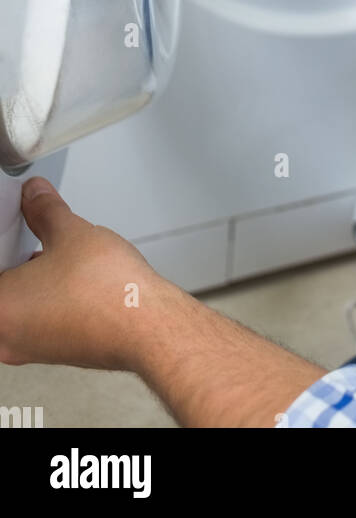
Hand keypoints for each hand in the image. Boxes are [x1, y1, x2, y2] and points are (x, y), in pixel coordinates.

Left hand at [0, 177, 175, 371]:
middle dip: (16, 259)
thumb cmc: (108, 292)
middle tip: (33, 233)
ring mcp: (32, 348)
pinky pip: (40, 318)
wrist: (148, 326)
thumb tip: (33, 196)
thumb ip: (44, 210)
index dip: (5, 242)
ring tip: (58, 252)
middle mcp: (7, 337)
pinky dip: (49, 296)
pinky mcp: (57, 351)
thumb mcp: (70, 232)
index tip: (16, 226)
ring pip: (20, 306)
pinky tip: (73, 276)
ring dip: (33, 278)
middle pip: (3, 289)